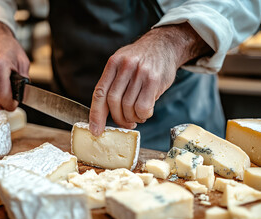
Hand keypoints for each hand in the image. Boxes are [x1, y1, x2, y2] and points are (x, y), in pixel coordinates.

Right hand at [0, 21, 29, 110]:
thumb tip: (22, 95)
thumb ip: (24, 81)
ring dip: (0, 96)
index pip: (4, 97)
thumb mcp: (23, 62)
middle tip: (14, 94)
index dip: (12, 103)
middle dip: (7, 100)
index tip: (16, 101)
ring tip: (6, 84)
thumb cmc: (8, 46)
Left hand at [89, 23, 212, 135]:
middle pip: (113, 101)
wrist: (164, 45)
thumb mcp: (122, 63)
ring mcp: (140, 72)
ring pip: (128, 106)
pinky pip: (143, 107)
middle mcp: (125, 66)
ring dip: (131, 118)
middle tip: (124, 123)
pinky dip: (142, 115)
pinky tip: (145, 113)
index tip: (96, 130)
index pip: (100, 93)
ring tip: (136, 117)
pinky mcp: (154, 80)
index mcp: (113, 63)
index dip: (96, 114)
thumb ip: (113, 83)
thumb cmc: (141, 60)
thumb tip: (102, 114)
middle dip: (117, 118)